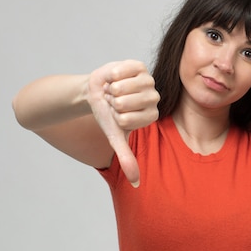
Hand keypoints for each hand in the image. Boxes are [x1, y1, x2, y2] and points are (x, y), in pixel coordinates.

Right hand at [87, 60, 159, 186]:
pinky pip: (123, 70)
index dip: (117, 117)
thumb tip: (136, 184)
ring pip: (125, 86)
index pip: (130, 118)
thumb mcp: (116, 137)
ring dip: (112, 89)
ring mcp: (148, 80)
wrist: (96, 93)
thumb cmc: (108, 116)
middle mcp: (154, 97)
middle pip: (128, 102)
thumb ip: (127, 158)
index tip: (117, 116)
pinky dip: (113, 75)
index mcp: (152, 115)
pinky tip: (114, 78)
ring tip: (113, 91)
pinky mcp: (139, 65)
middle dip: (113, 103)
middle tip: (114, 102)